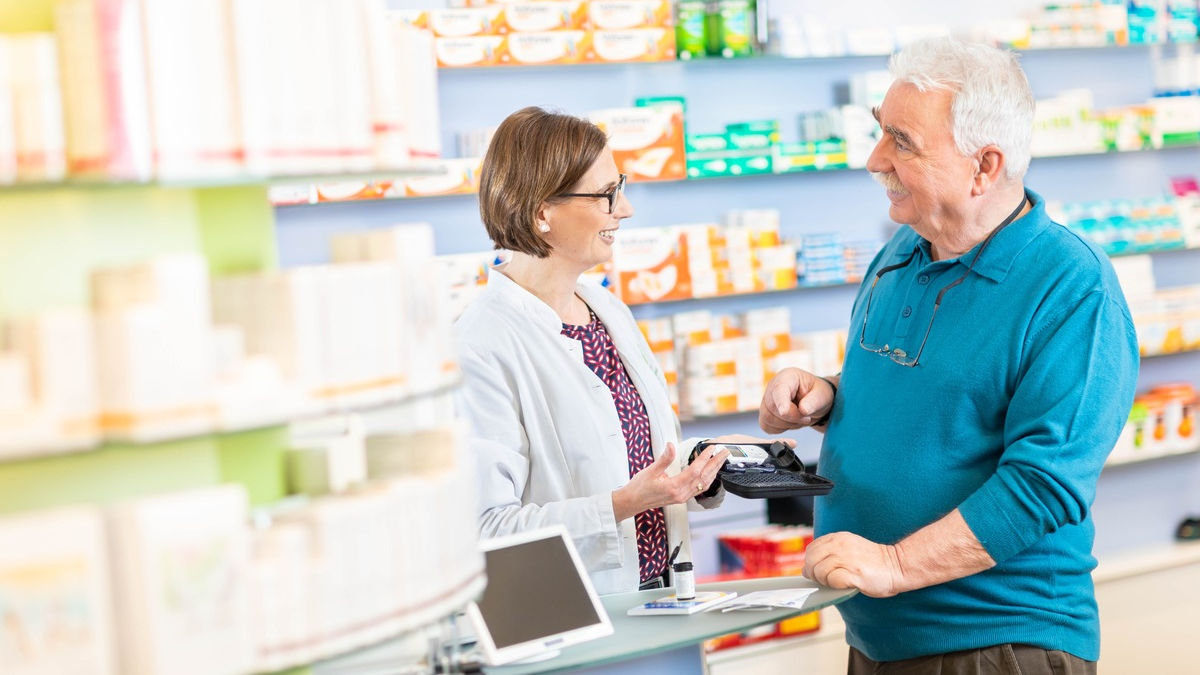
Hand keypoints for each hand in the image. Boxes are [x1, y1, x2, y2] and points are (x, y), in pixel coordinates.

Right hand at [612, 442, 730, 521]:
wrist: (633, 502)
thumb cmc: (640, 487)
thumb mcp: (651, 470)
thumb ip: (664, 458)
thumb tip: (671, 445)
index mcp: (674, 487)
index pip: (695, 470)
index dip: (704, 458)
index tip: (711, 448)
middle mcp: (681, 494)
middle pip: (704, 477)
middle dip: (716, 464)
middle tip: (724, 452)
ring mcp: (682, 497)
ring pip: (703, 484)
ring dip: (714, 471)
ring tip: (720, 460)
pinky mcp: (681, 498)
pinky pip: (699, 488)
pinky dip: (707, 478)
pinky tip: (710, 472)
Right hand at [759, 368, 834, 433]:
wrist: (814, 402)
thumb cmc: (818, 394)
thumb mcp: (823, 395)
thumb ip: (814, 401)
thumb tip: (803, 409)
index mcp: (787, 377)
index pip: (779, 389)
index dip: (780, 401)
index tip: (784, 412)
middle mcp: (773, 386)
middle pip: (771, 406)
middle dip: (791, 417)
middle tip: (806, 418)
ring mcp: (767, 400)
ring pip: (767, 418)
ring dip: (786, 424)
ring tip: (800, 419)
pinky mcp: (765, 413)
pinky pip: (766, 426)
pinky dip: (779, 429)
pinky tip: (790, 424)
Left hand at [801, 532, 904, 597]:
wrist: (896, 566)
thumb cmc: (872, 562)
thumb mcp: (847, 550)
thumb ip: (827, 556)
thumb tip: (805, 570)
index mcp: (837, 538)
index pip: (811, 549)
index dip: (811, 562)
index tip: (819, 570)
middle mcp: (840, 545)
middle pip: (811, 560)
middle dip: (814, 573)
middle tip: (826, 579)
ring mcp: (846, 558)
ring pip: (819, 571)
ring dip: (825, 581)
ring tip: (839, 581)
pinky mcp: (853, 573)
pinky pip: (832, 581)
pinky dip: (835, 586)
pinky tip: (846, 584)